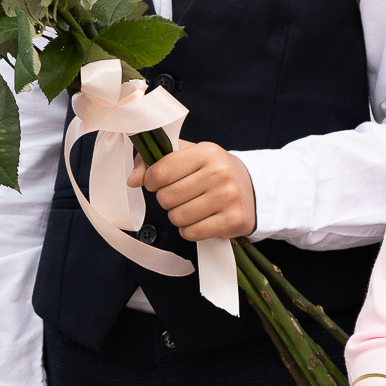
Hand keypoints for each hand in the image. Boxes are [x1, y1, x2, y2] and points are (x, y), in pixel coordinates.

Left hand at [132, 140, 255, 240]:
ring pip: (177, 217)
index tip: (158, 182)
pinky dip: (190, 230)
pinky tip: (201, 219)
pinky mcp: (232, 220)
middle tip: (183, 195)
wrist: (252, 190)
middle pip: (166, 197)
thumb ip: (155, 162)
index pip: (160, 171)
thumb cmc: (213, 173)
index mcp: (207, 152)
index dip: (151, 180)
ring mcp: (228, 197)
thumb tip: (133, 180)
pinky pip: (191, 233)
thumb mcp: (188, 157)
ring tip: (193, 207)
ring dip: (179, 216)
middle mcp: (220, 172)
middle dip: (168, 200)